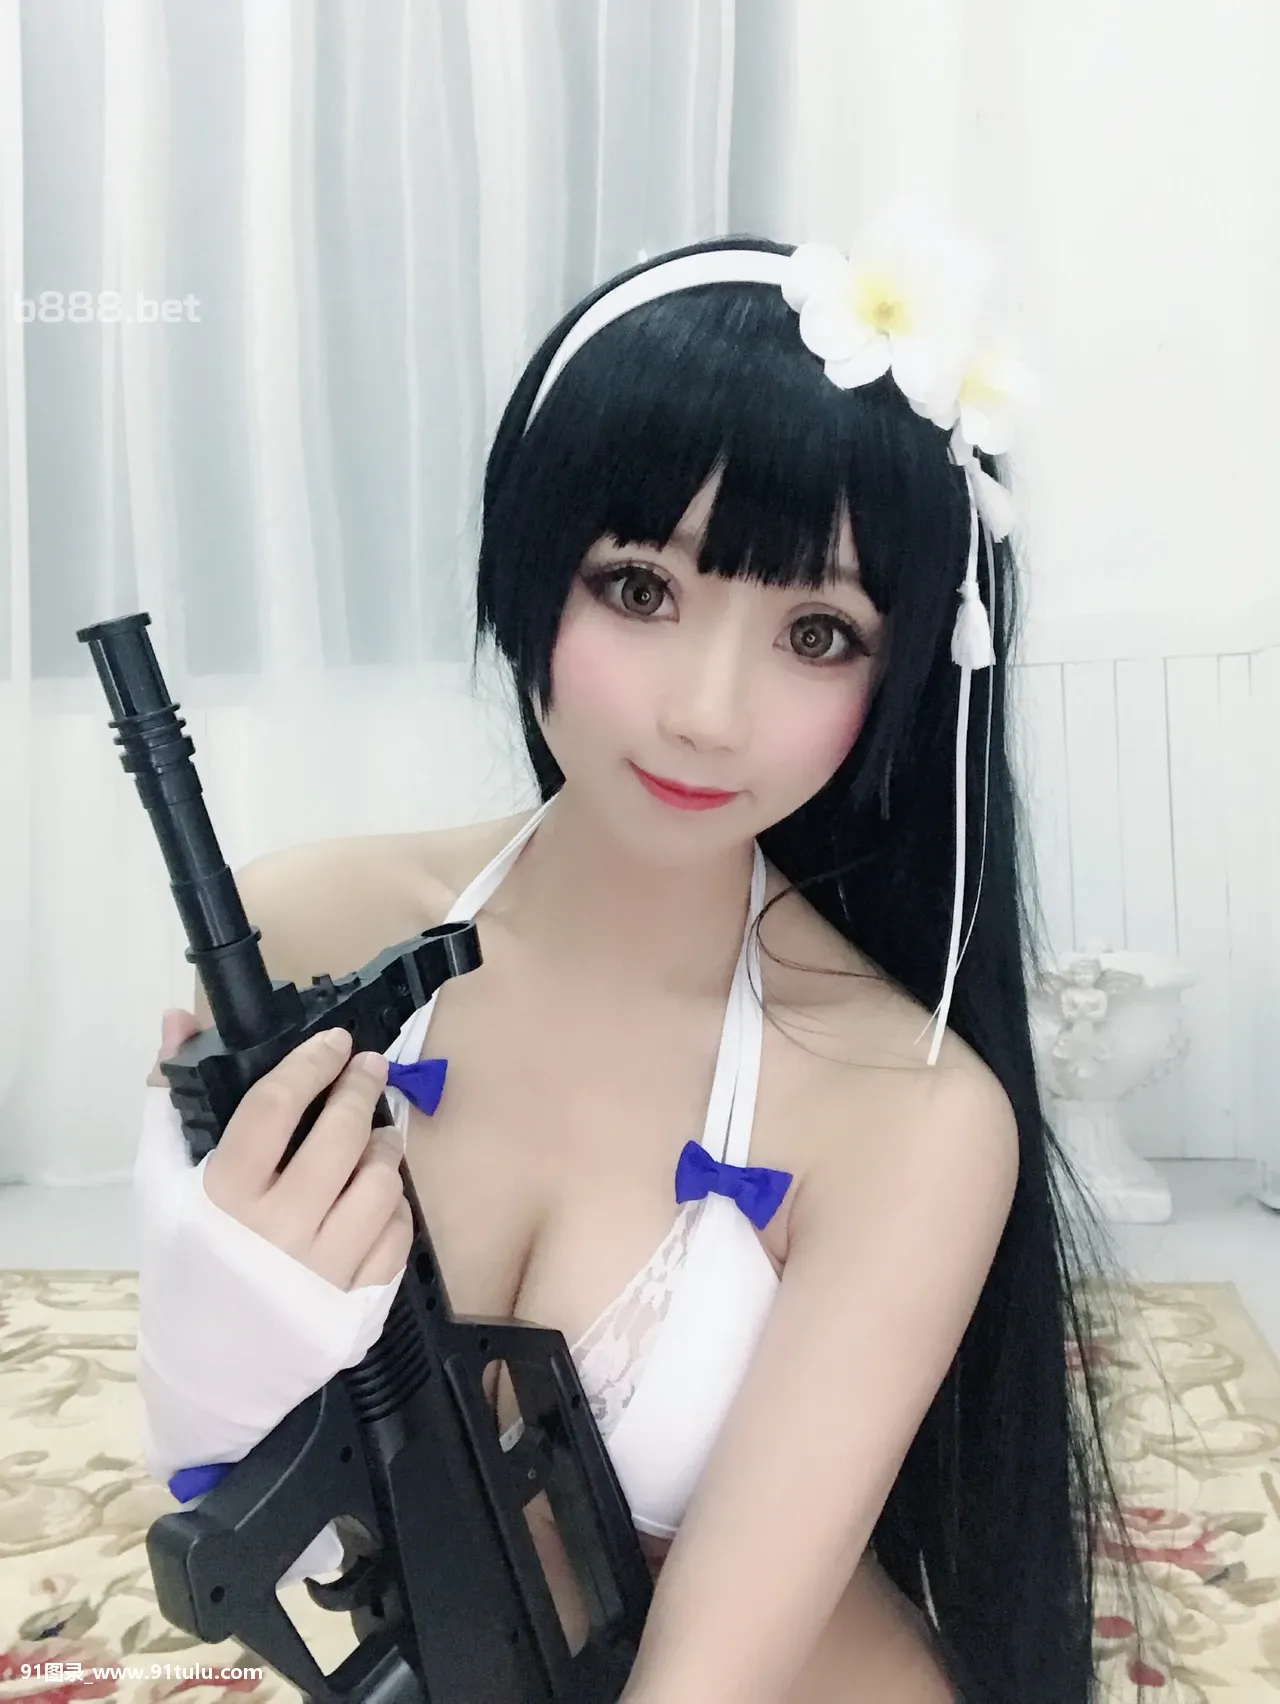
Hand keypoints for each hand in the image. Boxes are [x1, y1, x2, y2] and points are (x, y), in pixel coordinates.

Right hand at [148, 1009, 413, 1290]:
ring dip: (385, 1149)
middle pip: (339, 1137)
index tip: (334, 1043)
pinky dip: (394, 1208)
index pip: (274, 1107)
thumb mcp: (162, 1187)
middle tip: (369, 1070)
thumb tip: (177, 1019)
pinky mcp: (356, 1303)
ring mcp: (322, 1269)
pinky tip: (379, 1195)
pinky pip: (397, 1236)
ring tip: (377, 1136)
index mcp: (225, 1197)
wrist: (205, 1371)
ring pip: (381, 1184)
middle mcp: (278, 1230)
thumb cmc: (185, 1269)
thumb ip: (169, 1101)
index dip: (310, 1065)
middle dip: (360, 1091)